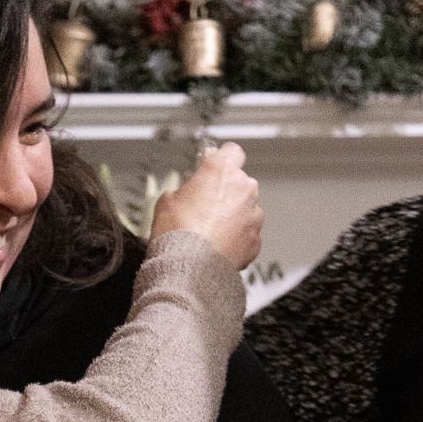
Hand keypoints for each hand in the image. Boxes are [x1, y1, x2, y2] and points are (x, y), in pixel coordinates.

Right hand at [150, 142, 263, 271]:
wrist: (189, 270)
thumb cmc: (177, 234)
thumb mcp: (167, 200)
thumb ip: (185, 188)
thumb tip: (187, 192)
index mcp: (221, 170)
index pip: (231, 151)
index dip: (221, 160)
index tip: (212, 167)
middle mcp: (244, 188)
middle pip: (239, 183)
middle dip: (225, 193)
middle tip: (204, 207)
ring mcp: (253, 214)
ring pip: (246, 209)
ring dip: (232, 217)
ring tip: (210, 232)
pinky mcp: (256, 239)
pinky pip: (248, 234)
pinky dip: (236, 239)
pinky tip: (217, 247)